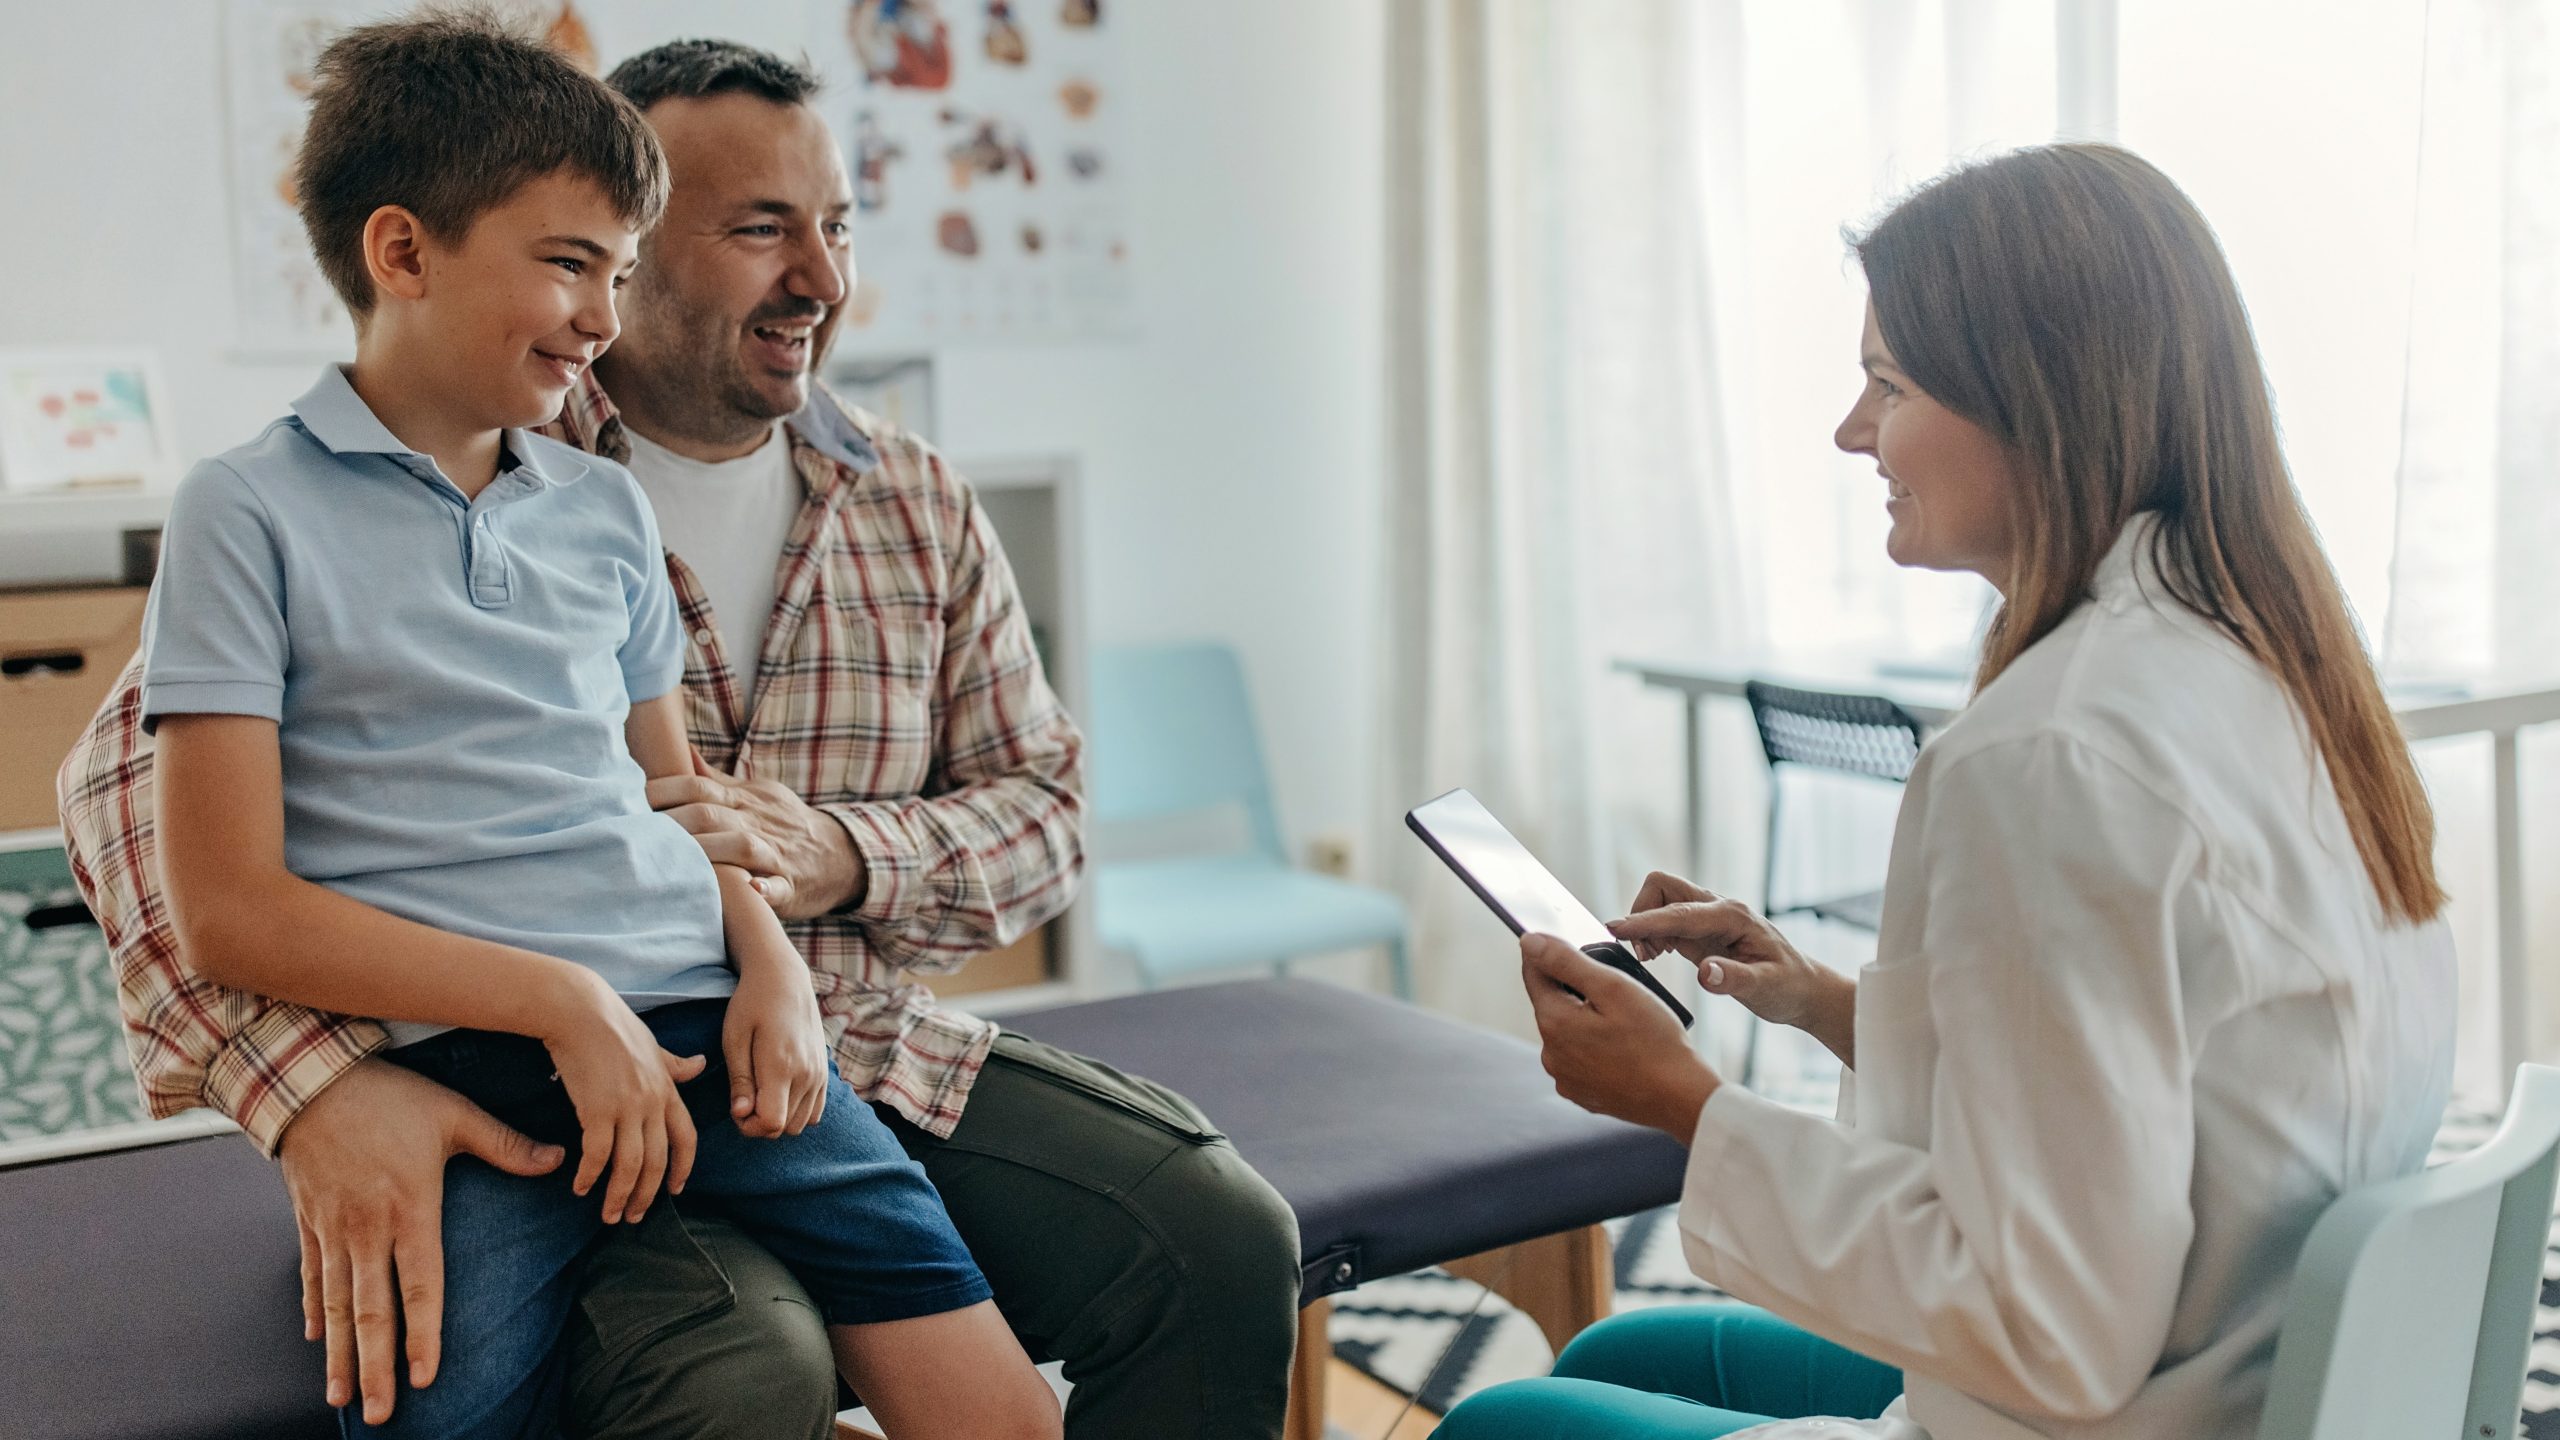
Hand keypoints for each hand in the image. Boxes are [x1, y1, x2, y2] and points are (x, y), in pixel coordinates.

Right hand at [277, 1058, 564, 1423]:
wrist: (310, 1080)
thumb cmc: (389, 1096)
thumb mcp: (454, 1115)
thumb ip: (505, 1145)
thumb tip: (558, 1160)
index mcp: (410, 1209)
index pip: (420, 1285)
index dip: (423, 1334)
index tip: (424, 1377)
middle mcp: (368, 1230)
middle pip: (373, 1313)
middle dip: (377, 1367)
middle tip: (382, 1414)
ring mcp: (334, 1230)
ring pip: (338, 1307)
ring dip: (342, 1356)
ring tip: (344, 1398)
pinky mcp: (309, 1222)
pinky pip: (312, 1278)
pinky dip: (316, 1313)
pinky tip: (319, 1344)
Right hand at [536, 974, 704, 1224]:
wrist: (579, 1011)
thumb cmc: (612, 1026)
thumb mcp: (653, 1045)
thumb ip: (675, 1065)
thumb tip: (700, 1065)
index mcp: (668, 1089)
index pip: (686, 1138)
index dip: (682, 1168)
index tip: (675, 1191)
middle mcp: (652, 1102)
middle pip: (657, 1160)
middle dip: (647, 1195)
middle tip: (633, 1217)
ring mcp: (627, 1106)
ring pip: (630, 1165)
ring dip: (619, 1195)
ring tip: (609, 1215)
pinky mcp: (597, 1109)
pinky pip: (597, 1154)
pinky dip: (590, 1175)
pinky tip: (580, 1187)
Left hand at [649, 750, 864, 918]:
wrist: (841, 856)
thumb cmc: (785, 825)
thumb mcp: (756, 795)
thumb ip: (716, 781)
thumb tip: (682, 755)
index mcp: (744, 800)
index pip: (697, 787)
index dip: (661, 791)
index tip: (624, 799)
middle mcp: (757, 822)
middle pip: (710, 814)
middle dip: (671, 822)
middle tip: (631, 834)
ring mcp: (776, 853)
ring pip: (740, 846)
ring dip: (705, 851)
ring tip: (670, 862)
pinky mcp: (792, 885)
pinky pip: (778, 888)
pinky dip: (764, 890)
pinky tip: (749, 891)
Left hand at [723, 961, 830, 1137]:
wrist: (785, 979)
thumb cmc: (752, 1004)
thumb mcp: (734, 1039)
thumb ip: (739, 1080)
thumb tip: (741, 1114)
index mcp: (781, 1066)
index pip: (772, 1122)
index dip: (749, 1126)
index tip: (736, 1108)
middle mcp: (807, 1074)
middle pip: (785, 1128)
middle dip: (761, 1124)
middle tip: (745, 1100)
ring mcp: (820, 1074)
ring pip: (801, 1124)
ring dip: (779, 1118)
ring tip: (761, 1094)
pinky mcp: (825, 1072)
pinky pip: (814, 1112)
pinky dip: (796, 1111)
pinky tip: (779, 1092)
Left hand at [1521, 934, 1719, 1139]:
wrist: (1681, 1098)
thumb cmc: (1655, 1043)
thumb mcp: (1613, 988)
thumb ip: (1567, 961)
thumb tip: (1529, 942)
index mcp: (1554, 1023)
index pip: (1534, 973)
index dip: (1550, 953)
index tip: (1571, 945)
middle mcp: (1550, 1054)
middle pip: (1552, 1002)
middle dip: (1576, 989)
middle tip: (1615, 989)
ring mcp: (1565, 1077)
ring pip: (1567, 1031)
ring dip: (1586, 1019)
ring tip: (1624, 1021)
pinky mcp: (1581, 1093)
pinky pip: (1580, 1058)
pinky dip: (1595, 1047)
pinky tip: (1622, 1047)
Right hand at [1606, 872, 1855, 1062]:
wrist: (1801, 987)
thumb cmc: (1788, 985)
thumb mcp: (1767, 987)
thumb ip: (1735, 979)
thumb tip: (1705, 974)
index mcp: (1732, 916)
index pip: (1678, 912)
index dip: (1645, 921)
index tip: (1615, 929)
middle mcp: (1717, 908)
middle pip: (1663, 886)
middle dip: (1642, 913)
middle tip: (1643, 952)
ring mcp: (1707, 916)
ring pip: (1660, 899)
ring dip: (1645, 924)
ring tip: (1650, 957)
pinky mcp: (1700, 929)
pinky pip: (1664, 918)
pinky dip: (1651, 933)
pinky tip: (1657, 955)